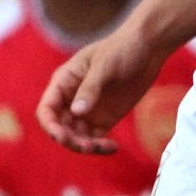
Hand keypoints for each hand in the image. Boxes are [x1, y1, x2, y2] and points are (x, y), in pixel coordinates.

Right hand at [38, 19, 175, 153]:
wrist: (149, 48)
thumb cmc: (122, 48)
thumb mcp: (105, 65)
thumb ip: (90, 88)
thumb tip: (76, 112)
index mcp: (64, 83)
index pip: (47, 109)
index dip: (50, 125)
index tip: (61, 136)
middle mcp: (71, 100)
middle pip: (60, 128)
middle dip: (70, 140)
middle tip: (89, 146)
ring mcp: (87, 111)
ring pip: (77, 137)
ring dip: (86, 146)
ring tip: (106, 146)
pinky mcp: (104, 119)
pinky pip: (96, 139)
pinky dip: (101, 146)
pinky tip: (113, 147)